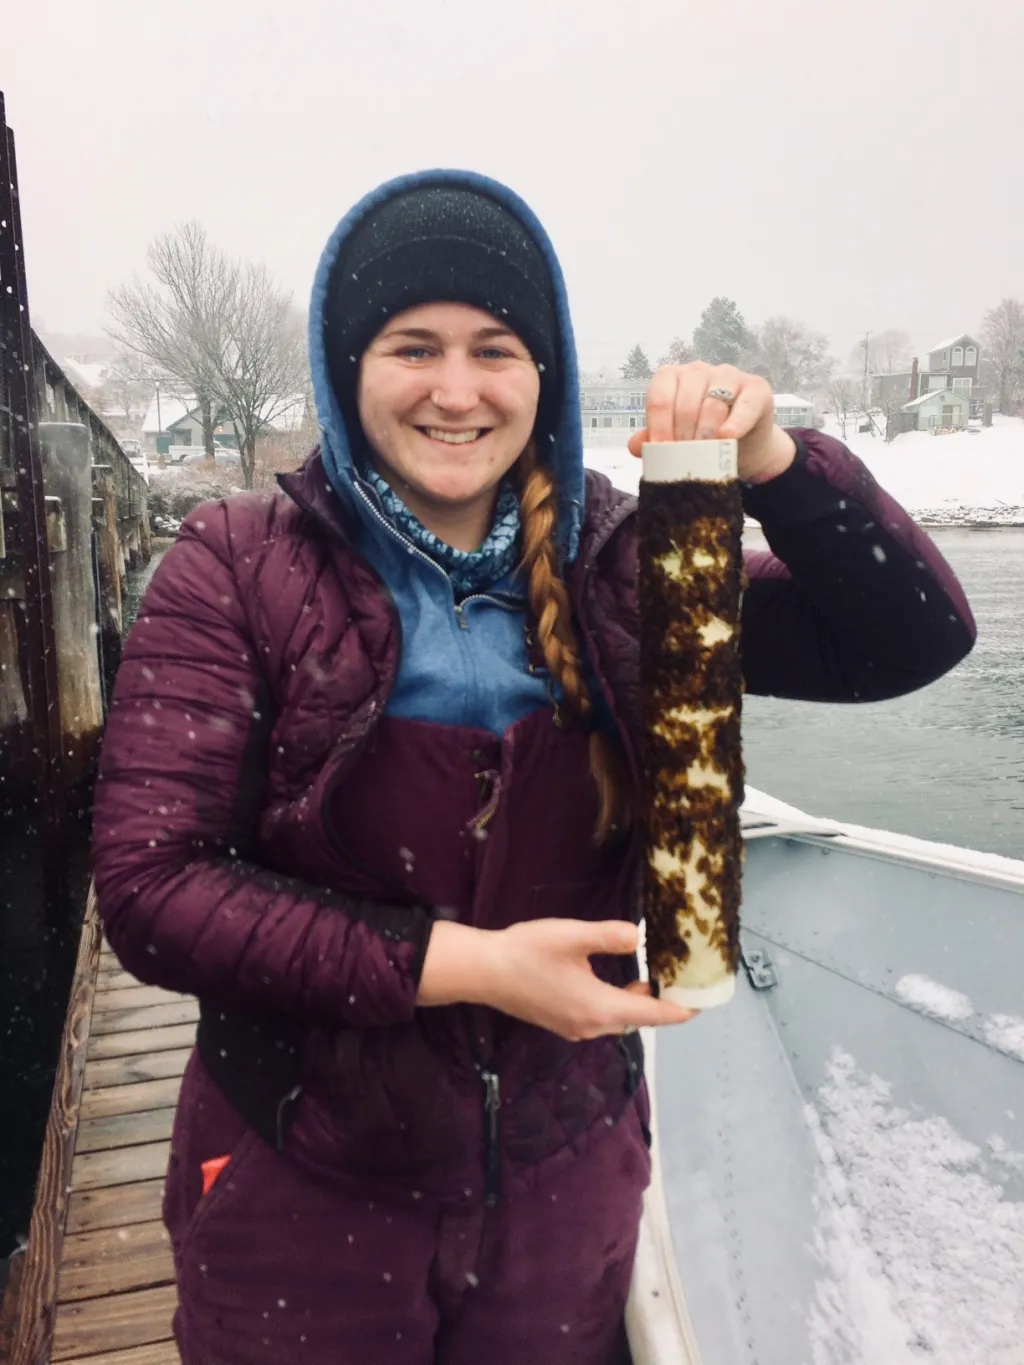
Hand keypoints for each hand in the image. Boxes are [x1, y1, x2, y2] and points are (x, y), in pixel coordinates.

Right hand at [449, 918, 695, 1040]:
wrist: (482, 972)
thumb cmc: (527, 952)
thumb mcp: (573, 936)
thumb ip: (611, 936)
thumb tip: (638, 938)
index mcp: (599, 1008)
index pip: (653, 1015)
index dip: (679, 1010)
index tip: (702, 1004)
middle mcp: (590, 1026)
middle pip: (636, 1019)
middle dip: (658, 1004)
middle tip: (676, 981)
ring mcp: (572, 1028)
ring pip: (616, 1019)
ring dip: (634, 1003)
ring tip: (649, 979)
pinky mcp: (559, 1023)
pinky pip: (598, 1018)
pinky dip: (614, 1004)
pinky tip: (612, 982)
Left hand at [626, 362, 796, 483]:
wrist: (744, 447)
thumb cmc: (703, 438)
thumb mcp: (676, 440)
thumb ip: (653, 440)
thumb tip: (635, 446)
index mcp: (673, 379)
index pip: (659, 396)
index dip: (659, 424)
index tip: (661, 449)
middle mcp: (698, 371)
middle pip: (685, 401)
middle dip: (683, 433)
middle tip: (685, 457)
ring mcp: (728, 375)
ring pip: (712, 403)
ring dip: (706, 432)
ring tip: (704, 454)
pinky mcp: (756, 388)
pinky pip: (745, 404)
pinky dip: (736, 422)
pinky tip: (727, 437)